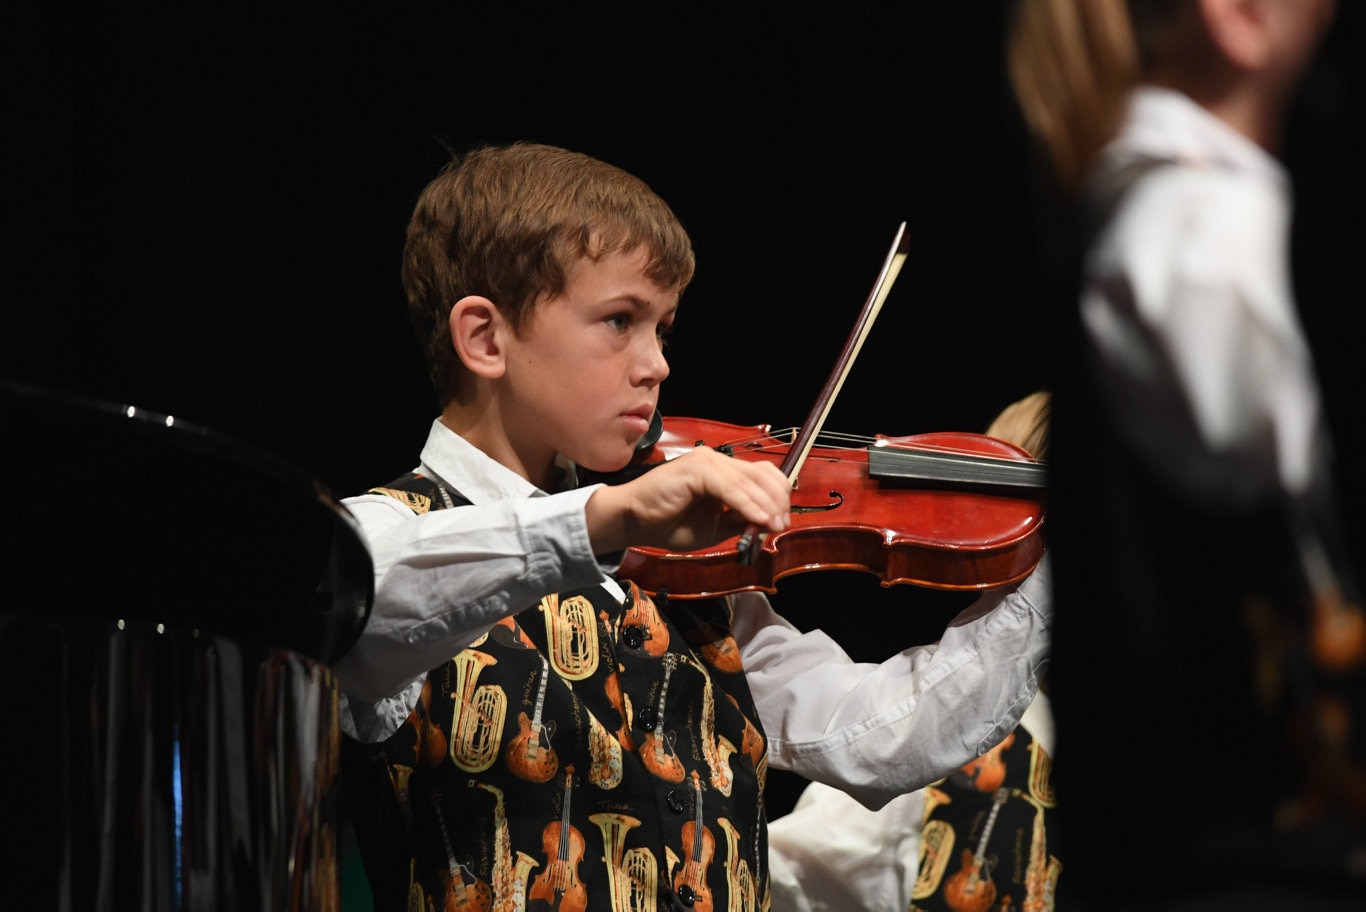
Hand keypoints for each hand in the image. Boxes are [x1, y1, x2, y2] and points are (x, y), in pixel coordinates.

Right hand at [584, 446, 790, 555]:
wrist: (633, 520)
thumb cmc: (668, 523)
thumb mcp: (714, 527)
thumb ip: (739, 521)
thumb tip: (770, 521)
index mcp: (723, 472)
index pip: (762, 475)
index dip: (777, 496)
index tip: (781, 522)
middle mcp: (717, 461)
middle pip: (762, 474)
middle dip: (777, 501)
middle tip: (781, 525)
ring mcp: (707, 462)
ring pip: (749, 480)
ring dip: (766, 505)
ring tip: (774, 525)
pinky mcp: (696, 469)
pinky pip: (730, 488)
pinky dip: (747, 504)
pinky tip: (758, 519)